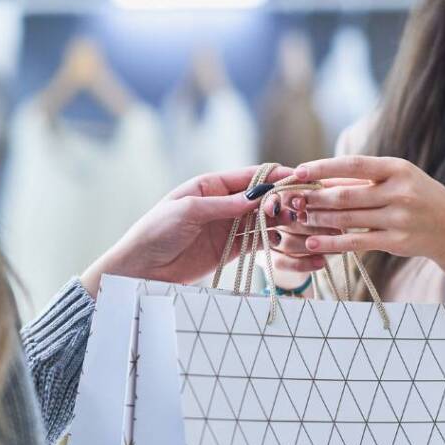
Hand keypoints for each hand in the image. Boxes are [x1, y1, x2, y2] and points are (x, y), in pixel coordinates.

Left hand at [80, 164, 295, 296]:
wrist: (140, 268)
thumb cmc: (155, 232)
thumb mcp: (187, 211)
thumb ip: (223, 205)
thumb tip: (257, 197)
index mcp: (210, 185)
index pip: (249, 177)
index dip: (275, 176)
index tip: (298, 177)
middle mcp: (222, 204)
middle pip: (260, 198)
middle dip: (283, 200)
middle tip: (304, 205)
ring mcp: (227, 227)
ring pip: (263, 221)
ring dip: (282, 221)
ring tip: (303, 223)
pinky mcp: (229, 250)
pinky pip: (257, 243)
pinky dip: (274, 242)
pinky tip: (290, 242)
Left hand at [269, 157, 444, 270]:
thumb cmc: (417, 198)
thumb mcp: (396, 180)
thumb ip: (362, 180)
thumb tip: (319, 179)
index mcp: (397, 169)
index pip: (354, 164)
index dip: (323, 167)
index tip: (299, 171)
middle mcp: (400, 191)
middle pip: (346, 195)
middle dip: (314, 198)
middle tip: (291, 200)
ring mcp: (399, 218)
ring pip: (347, 218)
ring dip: (318, 219)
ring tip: (297, 218)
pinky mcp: (396, 241)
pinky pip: (356, 242)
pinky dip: (331, 243)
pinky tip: (312, 243)